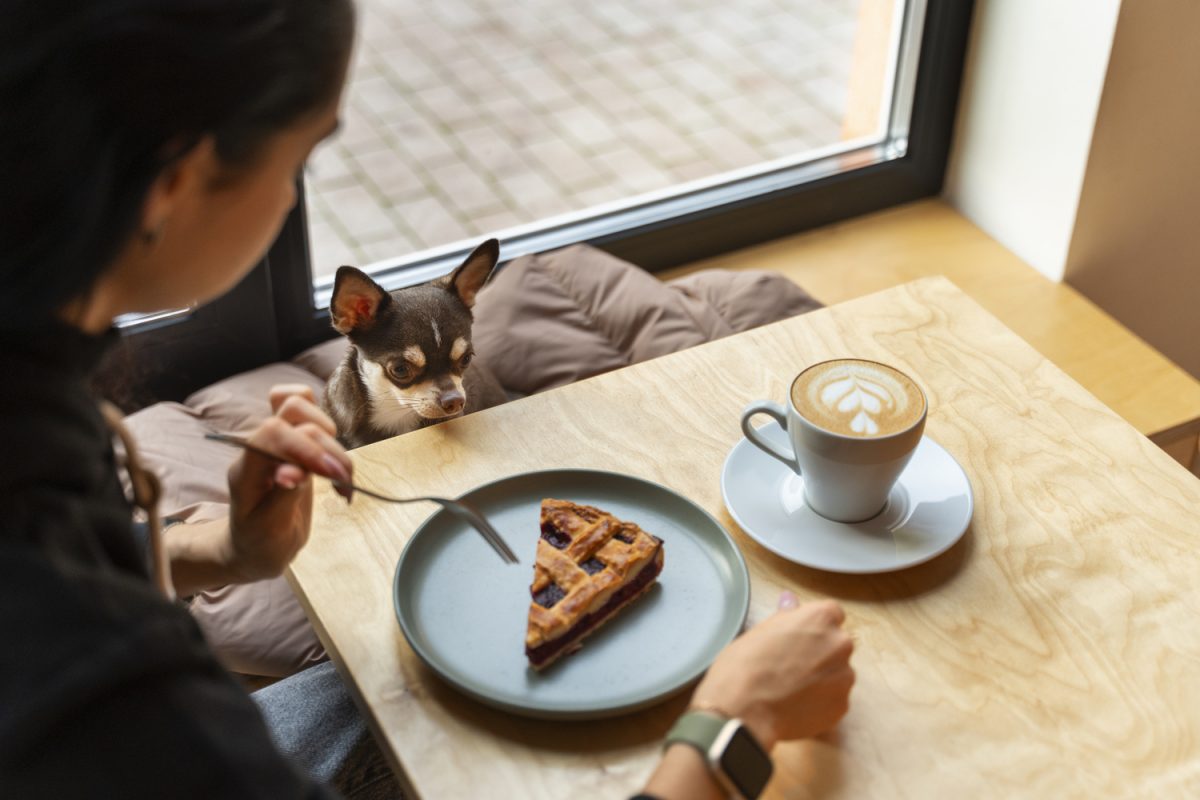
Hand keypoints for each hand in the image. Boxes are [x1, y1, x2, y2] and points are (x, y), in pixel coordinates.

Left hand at [223, 385, 351, 581]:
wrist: (256, 546)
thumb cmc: (259, 543)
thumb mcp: (269, 531)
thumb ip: (282, 497)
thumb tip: (294, 472)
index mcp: (245, 468)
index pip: (272, 432)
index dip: (306, 447)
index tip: (330, 476)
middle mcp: (260, 446)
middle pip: (293, 409)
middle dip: (326, 445)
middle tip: (341, 483)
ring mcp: (277, 441)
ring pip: (306, 405)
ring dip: (333, 441)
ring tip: (341, 480)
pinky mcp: (296, 444)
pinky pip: (312, 416)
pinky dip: (332, 435)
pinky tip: (337, 468)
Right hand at [689, 593, 854, 749]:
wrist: (742, 713)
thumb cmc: (743, 668)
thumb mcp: (759, 631)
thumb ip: (785, 616)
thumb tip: (791, 602)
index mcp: (820, 617)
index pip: (831, 613)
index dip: (813, 626)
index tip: (799, 637)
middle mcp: (839, 644)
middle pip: (837, 644)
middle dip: (820, 652)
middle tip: (790, 665)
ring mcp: (844, 677)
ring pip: (837, 673)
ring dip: (822, 678)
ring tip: (791, 689)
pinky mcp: (842, 707)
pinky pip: (834, 700)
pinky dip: (820, 702)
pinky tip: (795, 705)